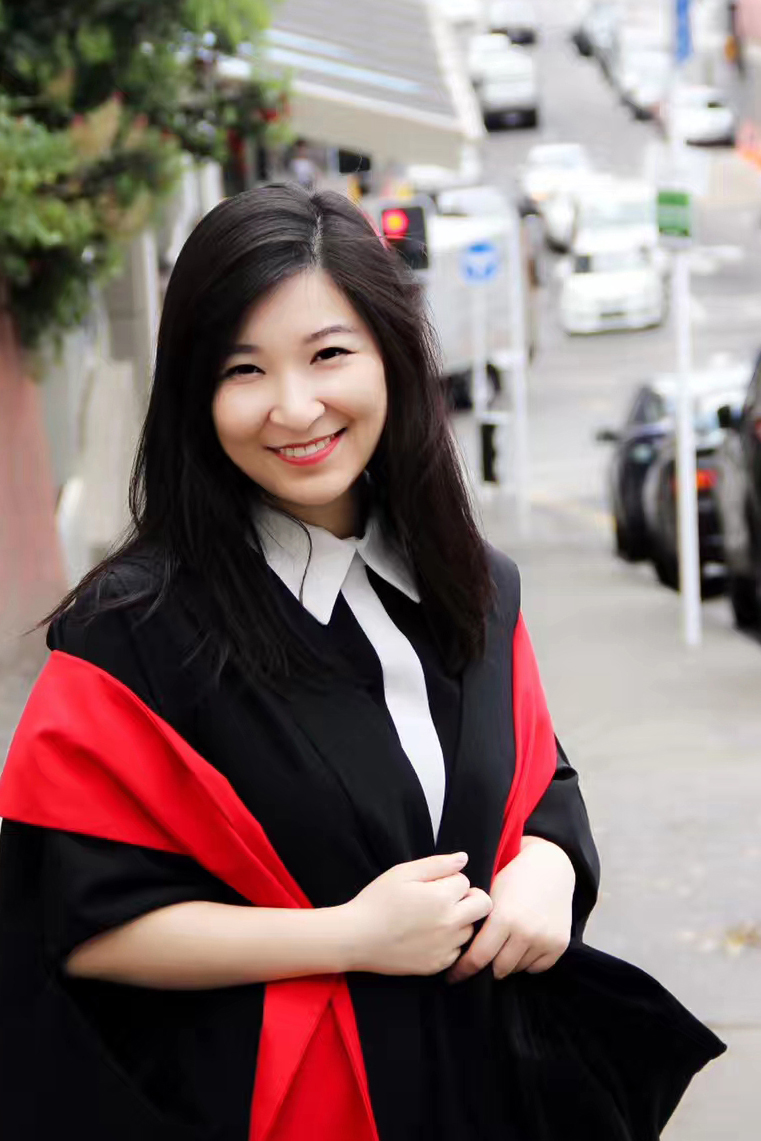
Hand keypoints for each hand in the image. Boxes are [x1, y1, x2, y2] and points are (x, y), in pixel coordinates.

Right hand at [345, 853, 492, 976]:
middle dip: (469, 898)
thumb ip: (437, 864)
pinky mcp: (438, 965)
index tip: (432, 884)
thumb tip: (463, 859)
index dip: (450, 879)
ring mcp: (446, 948)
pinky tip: (427, 936)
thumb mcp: (402, 872)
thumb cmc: (377, 901)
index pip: (466, 881)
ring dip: (459, 920)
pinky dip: (449, 942)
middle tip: (445, 898)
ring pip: (470, 928)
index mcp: (442, 898)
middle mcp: (450, 924)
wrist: (355, 938)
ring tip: (432, 918)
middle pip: (483, 905)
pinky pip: (457, 950)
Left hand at [447, 837, 574, 983]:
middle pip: (499, 969)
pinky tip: (522, 944)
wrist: (549, 867)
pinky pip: (536, 968)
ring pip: (517, 969)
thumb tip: (456, 949)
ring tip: (504, 944)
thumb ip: (477, 922)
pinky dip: (527, 962)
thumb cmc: (513, 879)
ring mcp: (545, 940)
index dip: (463, 970)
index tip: (453, 978)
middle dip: (487, 966)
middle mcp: (526, 933)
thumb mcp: (490, 895)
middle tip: (481, 958)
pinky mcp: (559, 945)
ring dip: (508, 963)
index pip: (478, 958)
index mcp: (504, 918)